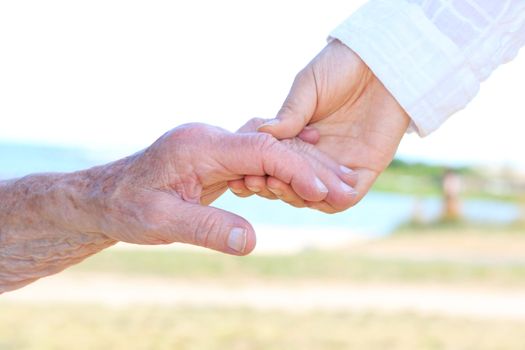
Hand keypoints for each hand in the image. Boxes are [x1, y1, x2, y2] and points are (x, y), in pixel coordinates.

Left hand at [89, 123, 355, 254]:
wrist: (106, 197)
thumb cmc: (127, 207)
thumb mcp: (161, 221)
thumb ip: (206, 227)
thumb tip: (251, 242)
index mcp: (199, 145)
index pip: (259, 149)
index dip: (293, 169)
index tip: (322, 190)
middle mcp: (211, 139)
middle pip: (270, 148)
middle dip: (307, 169)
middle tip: (345, 187)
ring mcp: (215, 147)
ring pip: (268, 155)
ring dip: (300, 172)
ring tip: (336, 187)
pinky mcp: (217, 160)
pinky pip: (256, 164)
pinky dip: (281, 175)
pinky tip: (307, 182)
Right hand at [228, 40, 410, 212]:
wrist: (382, 60)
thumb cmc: (342, 66)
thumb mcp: (309, 86)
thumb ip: (290, 112)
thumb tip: (264, 133)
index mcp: (299, 137)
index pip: (276, 165)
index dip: (259, 172)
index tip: (243, 174)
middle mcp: (317, 155)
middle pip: (292, 186)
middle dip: (275, 188)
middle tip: (260, 182)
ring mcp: (341, 164)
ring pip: (317, 197)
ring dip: (299, 197)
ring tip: (283, 186)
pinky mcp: (366, 168)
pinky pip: (348, 197)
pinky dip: (334, 201)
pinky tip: (321, 194)